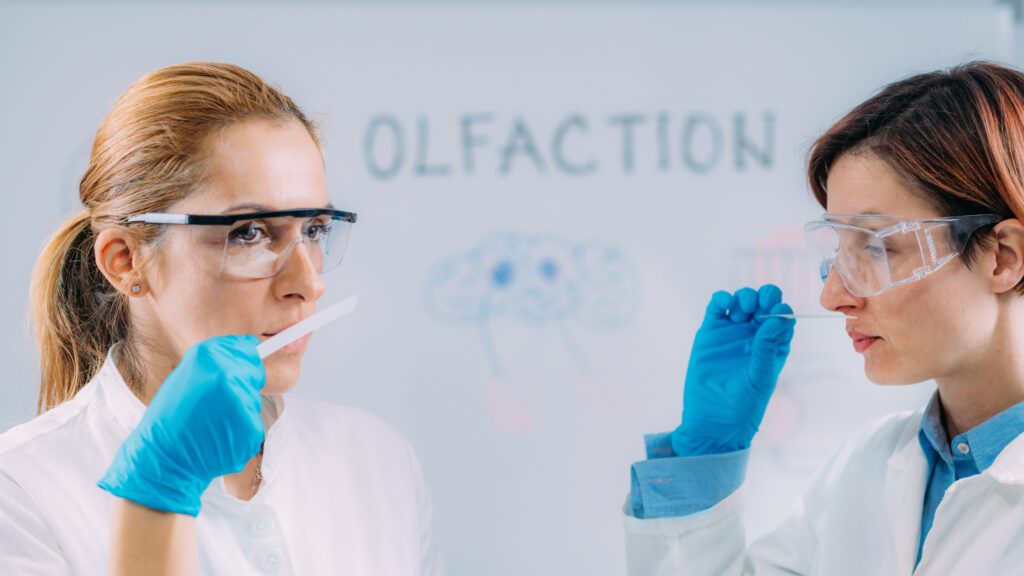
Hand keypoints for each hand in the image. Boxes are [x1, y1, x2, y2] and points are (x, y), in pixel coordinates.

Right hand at [98, 335, 265, 515]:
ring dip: (239, 412)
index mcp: (210, 357)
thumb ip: (218, 361)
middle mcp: (229, 375)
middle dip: (240, 388)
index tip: (237, 372)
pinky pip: (253, 426)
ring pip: (252, 403)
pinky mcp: (251, 429)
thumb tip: (250, 349)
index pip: (248, 350)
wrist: (163, 457)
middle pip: (254, 376)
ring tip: (211, 423)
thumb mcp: (188, 376)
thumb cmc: (171, 417)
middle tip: (215, 406)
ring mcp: (242, 402)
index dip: (244, 362)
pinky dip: (240, 433)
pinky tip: (218, 438)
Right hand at [670, 285, 795, 456]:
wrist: (712, 419)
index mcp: (773, 346)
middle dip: (764, 297)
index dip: (781, 310)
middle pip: (764, 303)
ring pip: (741, 301)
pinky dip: (721, 299)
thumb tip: (779, 318)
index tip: (777, 312)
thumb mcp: (760, 377)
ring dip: (745, 297)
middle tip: (759, 305)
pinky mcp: (710, 332)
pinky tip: (724, 304)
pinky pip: (716, 308)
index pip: (782, 318)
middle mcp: (754, 336)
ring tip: (743, 310)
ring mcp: (732, 332)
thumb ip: (767, 347)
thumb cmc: (743, 405)